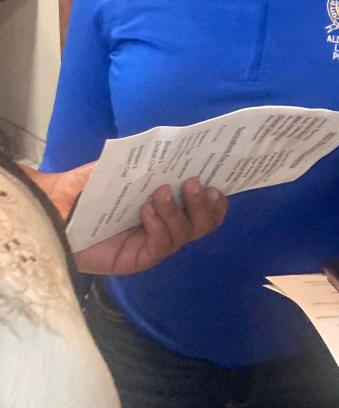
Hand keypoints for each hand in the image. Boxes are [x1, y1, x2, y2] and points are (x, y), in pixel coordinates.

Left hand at [22, 164, 226, 275]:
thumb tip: (169, 147)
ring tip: (158, 194)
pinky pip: (161, 247)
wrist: (53, 211)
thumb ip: (142, 162)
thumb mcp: (117, 169)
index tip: (216, 182)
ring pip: (184, 235)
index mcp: (167, 206)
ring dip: (176, 211)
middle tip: (192, 183)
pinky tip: (145, 213)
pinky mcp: (137, 260)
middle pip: (202, 225)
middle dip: (203, 205)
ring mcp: (152, 245)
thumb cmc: (85, 190)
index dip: (216, 200)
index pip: (204, 208)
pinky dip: (158, 226)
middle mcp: (165, 227)